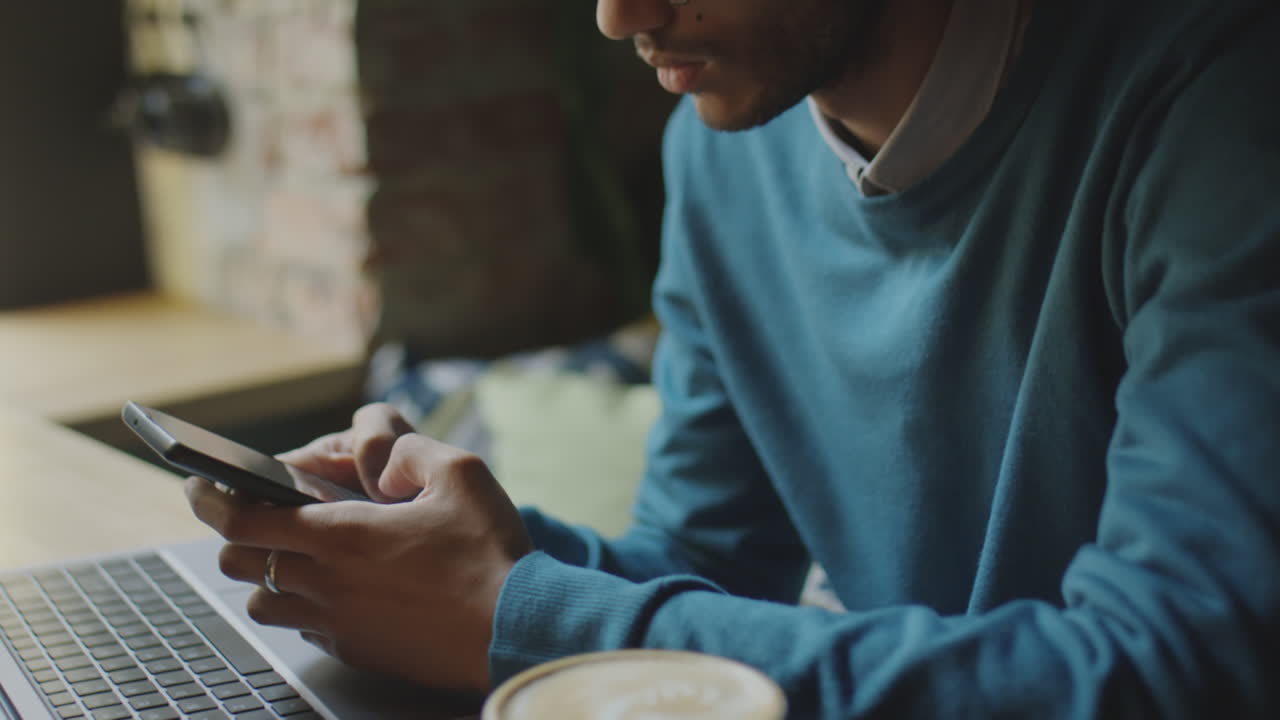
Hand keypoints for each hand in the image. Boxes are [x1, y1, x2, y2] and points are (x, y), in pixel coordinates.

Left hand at [185, 423, 532, 691]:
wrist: (515, 629)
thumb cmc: (490, 554)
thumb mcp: (460, 474)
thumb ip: (409, 449)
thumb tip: (380, 450)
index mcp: (341, 536)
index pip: (241, 518)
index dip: (210, 498)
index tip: (201, 485)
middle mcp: (327, 584)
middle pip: (238, 561)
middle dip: (238, 534)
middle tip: (259, 515)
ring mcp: (338, 624)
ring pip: (263, 602)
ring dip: (269, 574)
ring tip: (299, 556)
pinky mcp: (358, 651)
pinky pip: (305, 630)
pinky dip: (306, 607)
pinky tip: (342, 590)